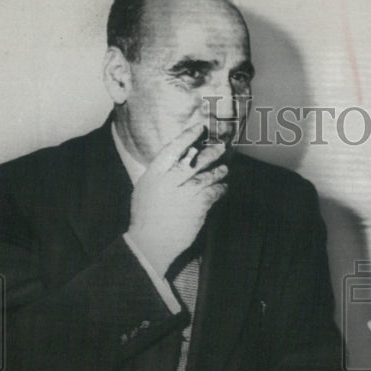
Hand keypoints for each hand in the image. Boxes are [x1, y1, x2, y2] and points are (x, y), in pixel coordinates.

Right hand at [126, 123, 228, 274]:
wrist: (150, 242)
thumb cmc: (146, 218)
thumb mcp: (145, 190)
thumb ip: (160, 176)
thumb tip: (176, 162)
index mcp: (153, 175)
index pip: (171, 149)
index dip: (186, 137)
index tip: (198, 129)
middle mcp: (169, 181)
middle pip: (194, 160)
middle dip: (210, 153)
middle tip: (222, 148)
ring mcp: (184, 193)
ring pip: (207, 175)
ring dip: (218, 172)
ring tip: (225, 170)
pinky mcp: (197, 206)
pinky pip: (214, 192)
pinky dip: (221, 189)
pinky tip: (224, 188)